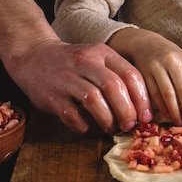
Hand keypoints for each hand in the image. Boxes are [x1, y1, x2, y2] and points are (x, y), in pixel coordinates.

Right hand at [5, 36, 152, 133]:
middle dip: (126, 111)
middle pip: (114, 87)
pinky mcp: (51, 96)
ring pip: (94, 100)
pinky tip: (87, 126)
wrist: (34, 56)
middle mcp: (85, 62)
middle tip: (130, 125)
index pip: (130, 74)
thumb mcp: (98, 58)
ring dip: (107, 119)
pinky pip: (72, 114)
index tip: (146, 116)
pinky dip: (83, 124)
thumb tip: (142, 106)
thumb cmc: (74, 63)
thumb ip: (118, 75)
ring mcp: (67, 78)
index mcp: (102, 53)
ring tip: (111, 127)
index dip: (142, 98)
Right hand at [109, 28, 181, 125]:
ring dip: (175, 111)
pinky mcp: (144, 73)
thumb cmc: (170, 58)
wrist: (147, 45)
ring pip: (168, 94)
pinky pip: (155, 94)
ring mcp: (157, 66)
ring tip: (179, 121)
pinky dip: (162, 107)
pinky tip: (167, 114)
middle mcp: (172, 60)